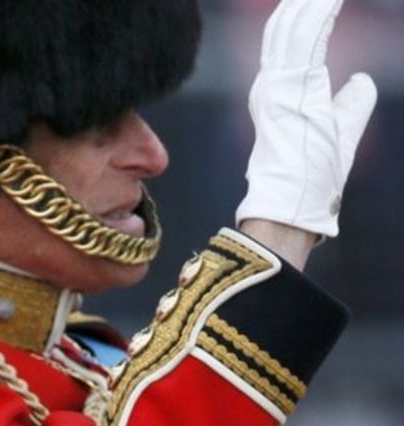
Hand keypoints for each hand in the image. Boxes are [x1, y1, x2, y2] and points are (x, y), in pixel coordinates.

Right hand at [236, 0, 376, 239]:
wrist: (294, 199)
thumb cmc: (312, 175)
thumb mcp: (341, 130)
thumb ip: (351, 102)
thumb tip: (362, 78)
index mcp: (277, 92)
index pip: (289, 42)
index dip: (305, 14)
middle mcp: (270, 83)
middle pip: (285, 27)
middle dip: (304, 2)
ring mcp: (276, 83)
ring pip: (293, 25)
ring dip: (313, 3)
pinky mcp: (289, 84)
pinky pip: (307, 36)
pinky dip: (321, 11)